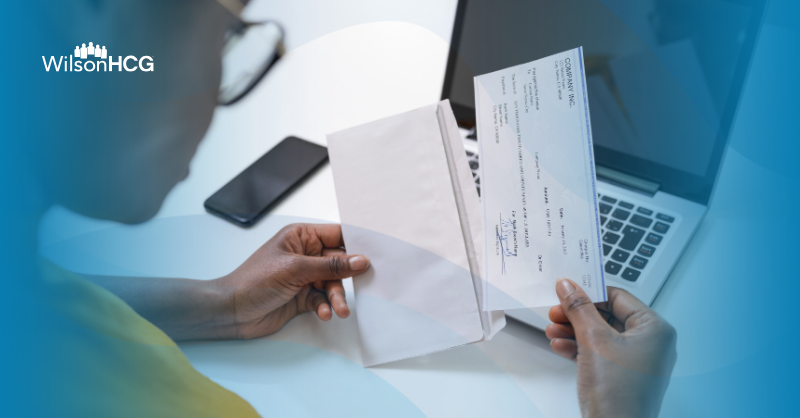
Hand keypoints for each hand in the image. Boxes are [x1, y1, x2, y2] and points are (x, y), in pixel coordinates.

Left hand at [215, 223, 369, 338]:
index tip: (375, 254)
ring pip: (332, 284)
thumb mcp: (295, 269)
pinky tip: (322, 313)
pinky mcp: (302, 297)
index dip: (356, 244)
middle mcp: (304, 255)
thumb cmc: (253, 281)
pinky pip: (323, 299)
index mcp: (301, 237)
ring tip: (339, 310)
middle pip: (339, 263)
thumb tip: (360, 260)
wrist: (231, 312)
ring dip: (337, 297)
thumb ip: (330, 266)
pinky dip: (325, 307)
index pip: (337, 235)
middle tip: (361, 289)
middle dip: (347, 278)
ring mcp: (303, 277)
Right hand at [546, 279, 676, 417]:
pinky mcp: (623, 377)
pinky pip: (600, 353)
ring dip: (574, 330)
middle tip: (556, 311)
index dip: (590, 292)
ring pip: (601, 335)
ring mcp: (637, 362)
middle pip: (608, 316)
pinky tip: (561, 347)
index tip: (567, 289)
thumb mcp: (594, 340)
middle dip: (577, 314)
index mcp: (655, 329)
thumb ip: (579, 308)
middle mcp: (650, 344)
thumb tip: (569, 286)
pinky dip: (580, 348)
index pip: (618, 297)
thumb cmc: (618, 393)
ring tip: (553, 330)